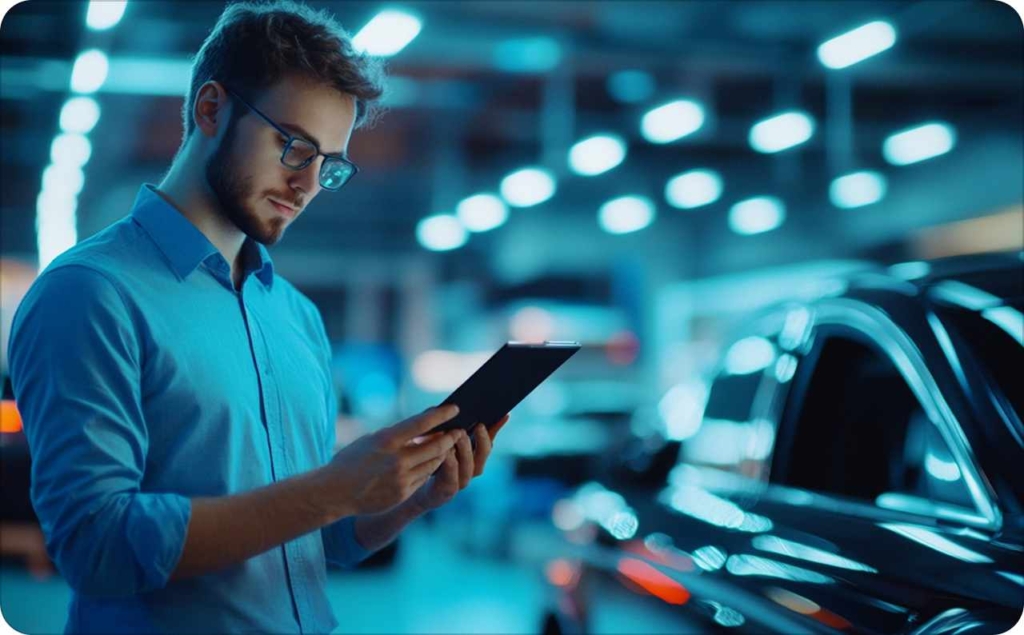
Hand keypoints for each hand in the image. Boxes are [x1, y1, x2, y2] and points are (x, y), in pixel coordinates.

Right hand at [319, 405, 461, 516]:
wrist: (334, 492)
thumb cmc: (351, 460)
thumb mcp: (370, 440)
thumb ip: (395, 434)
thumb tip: (422, 425)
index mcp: (386, 440)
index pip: (421, 423)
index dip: (441, 415)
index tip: (455, 408)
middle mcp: (396, 459)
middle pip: (435, 446)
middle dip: (450, 437)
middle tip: (458, 431)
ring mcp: (401, 478)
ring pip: (434, 463)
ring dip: (442, 453)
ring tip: (447, 445)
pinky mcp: (403, 493)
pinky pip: (424, 478)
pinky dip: (429, 469)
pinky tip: (431, 463)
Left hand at [412, 413, 509, 511]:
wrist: (407, 486)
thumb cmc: (423, 457)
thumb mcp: (435, 437)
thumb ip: (445, 425)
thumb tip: (452, 406)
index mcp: (470, 455)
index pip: (488, 441)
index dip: (496, 429)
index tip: (503, 414)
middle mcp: (469, 469)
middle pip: (482, 455)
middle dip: (482, 440)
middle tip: (479, 425)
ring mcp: (458, 482)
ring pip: (469, 467)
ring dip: (466, 450)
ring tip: (461, 435)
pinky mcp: (445, 491)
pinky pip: (451, 479)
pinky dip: (450, 464)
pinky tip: (446, 451)